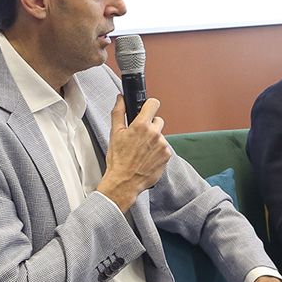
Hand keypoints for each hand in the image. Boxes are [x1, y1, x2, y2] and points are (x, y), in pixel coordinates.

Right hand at [97, 96, 171, 211]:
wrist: (124, 182)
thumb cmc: (118, 160)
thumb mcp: (115, 133)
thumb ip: (119, 112)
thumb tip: (120, 99)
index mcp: (141, 126)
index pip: (153, 104)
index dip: (149, 105)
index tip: (147, 108)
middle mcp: (155, 133)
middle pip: (158, 120)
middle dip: (150, 125)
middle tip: (139, 136)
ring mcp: (162, 145)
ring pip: (160, 135)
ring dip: (153, 140)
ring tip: (141, 150)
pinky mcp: (167, 155)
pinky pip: (164, 148)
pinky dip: (157, 151)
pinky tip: (147, 157)